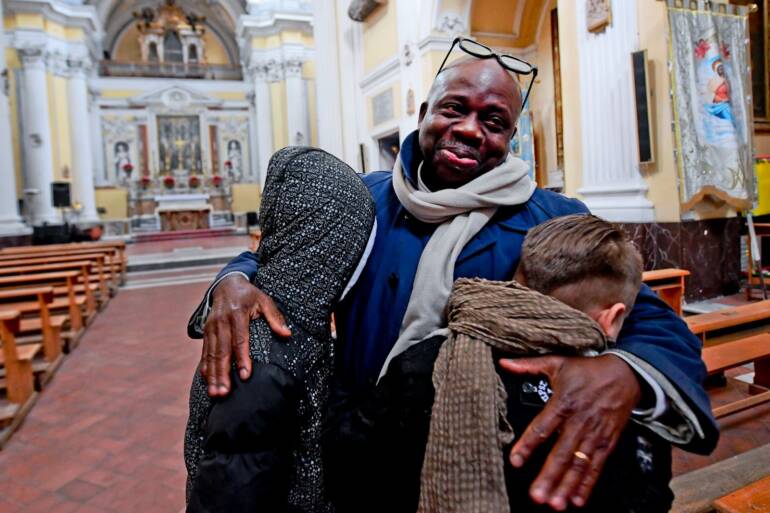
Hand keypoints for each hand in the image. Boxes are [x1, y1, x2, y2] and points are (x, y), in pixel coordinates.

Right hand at [201, 274, 290, 396]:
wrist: (226, 284)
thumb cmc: (249, 295)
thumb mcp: (265, 300)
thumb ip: (275, 317)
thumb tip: (287, 334)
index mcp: (237, 314)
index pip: (239, 340)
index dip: (242, 358)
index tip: (245, 375)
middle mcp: (221, 321)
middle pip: (221, 351)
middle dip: (222, 373)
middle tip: (224, 393)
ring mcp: (211, 327)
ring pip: (211, 354)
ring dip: (213, 375)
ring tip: (216, 393)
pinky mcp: (206, 332)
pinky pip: (205, 352)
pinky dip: (206, 367)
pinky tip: (208, 381)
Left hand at [499, 354, 640, 510]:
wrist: (627, 373)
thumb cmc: (588, 369)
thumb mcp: (557, 363)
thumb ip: (528, 365)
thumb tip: (504, 362)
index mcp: (563, 403)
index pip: (542, 427)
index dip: (528, 445)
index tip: (515, 461)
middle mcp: (579, 422)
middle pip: (561, 453)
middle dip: (549, 476)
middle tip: (537, 496)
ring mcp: (594, 434)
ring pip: (579, 464)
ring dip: (567, 486)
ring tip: (555, 503)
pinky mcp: (608, 442)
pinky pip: (596, 466)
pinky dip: (588, 484)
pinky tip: (578, 499)